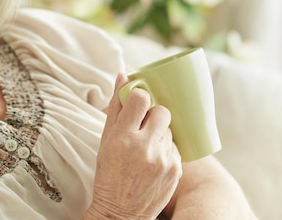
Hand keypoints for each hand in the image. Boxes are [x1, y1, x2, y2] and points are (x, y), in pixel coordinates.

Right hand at [86, 73, 181, 219]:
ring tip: (145, 149)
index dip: (140, 97)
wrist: (120, 212)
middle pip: (162, 111)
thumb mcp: (105, 139)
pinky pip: (175, 147)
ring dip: (159, 133)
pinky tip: (152, 161)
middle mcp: (144, 147)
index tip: (137, 102)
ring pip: (169, 129)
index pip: (141, 98)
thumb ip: (115, 106)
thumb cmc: (108, 172)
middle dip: (153, 115)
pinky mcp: (176, 169)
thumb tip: (123, 75)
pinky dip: (165, 149)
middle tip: (143, 126)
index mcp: (123, 137)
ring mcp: (163, 159)